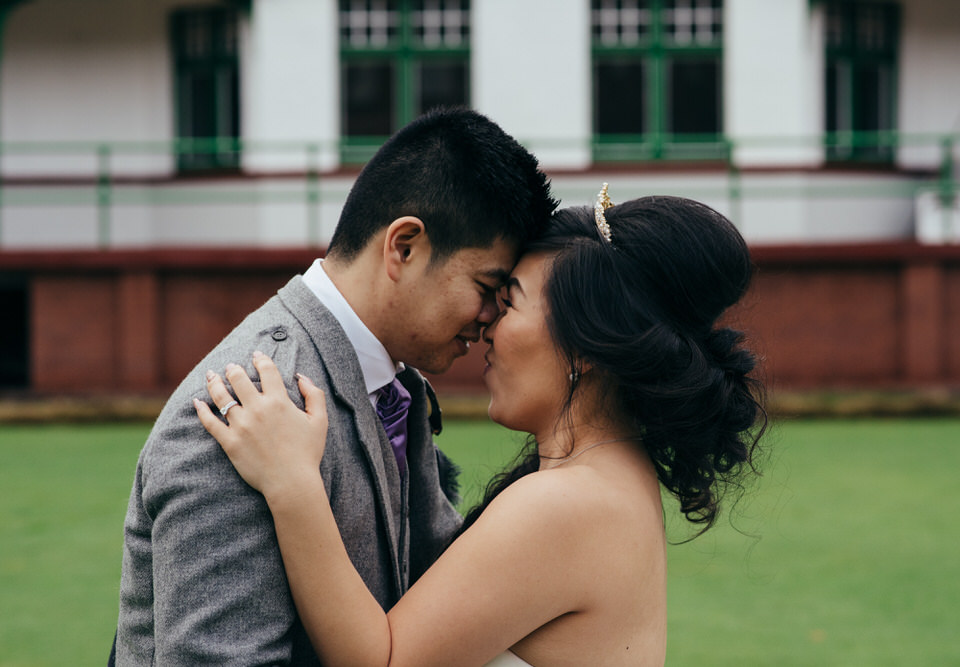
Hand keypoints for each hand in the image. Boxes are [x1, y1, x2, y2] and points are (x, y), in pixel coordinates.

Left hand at [195, 351, 328, 500]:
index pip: (267, 371)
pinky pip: (210, 423)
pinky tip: (197, 402)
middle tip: (230, 367)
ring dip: (214, 383)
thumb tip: (301, 377)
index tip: (256, 355)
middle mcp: (257, 409)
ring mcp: (241, 425)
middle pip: (239, 379)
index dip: (261, 359)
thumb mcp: (320, 421)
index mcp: (279, 401)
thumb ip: (314, 394)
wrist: (291, 482)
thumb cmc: (308, 452)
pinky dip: (202, 411)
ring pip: (221, 397)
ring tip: (211, 375)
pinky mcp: (230, 442)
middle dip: (233, 369)